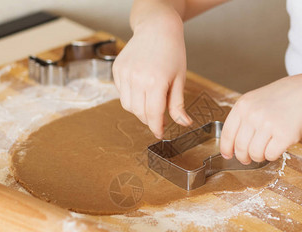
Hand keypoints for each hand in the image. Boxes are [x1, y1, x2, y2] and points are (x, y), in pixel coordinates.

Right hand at [112, 14, 191, 138]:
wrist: (157, 28)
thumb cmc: (172, 51)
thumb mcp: (179, 78)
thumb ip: (178, 104)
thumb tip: (184, 124)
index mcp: (155, 82)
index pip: (153, 115)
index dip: (157, 128)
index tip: (160, 134)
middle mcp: (137, 79)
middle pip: (139, 113)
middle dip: (149, 120)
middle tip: (159, 118)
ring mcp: (124, 74)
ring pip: (127, 106)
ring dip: (138, 110)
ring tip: (150, 102)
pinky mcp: (117, 70)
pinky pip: (122, 93)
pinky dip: (130, 97)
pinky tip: (141, 89)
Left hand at [220, 73, 301, 163]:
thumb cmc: (281, 99)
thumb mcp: (255, 101)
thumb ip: (242, 118)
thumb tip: (231, 145)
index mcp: (243, 106)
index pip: (227, 134)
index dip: (226, 148)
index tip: (228, 155)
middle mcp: (253, 115)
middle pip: (240, 147)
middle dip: (243, 157)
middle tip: (247, 159)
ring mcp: (268, 125)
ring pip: (255, 154)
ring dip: (258, 157)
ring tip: (264, 151)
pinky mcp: (284, 135)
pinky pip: (270, 155)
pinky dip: (272, 156)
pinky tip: (276, 147)